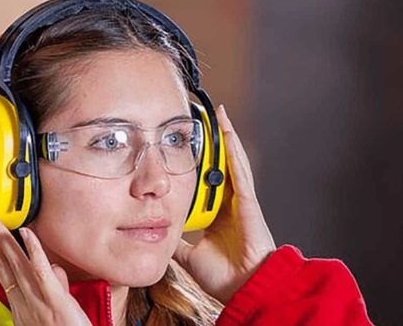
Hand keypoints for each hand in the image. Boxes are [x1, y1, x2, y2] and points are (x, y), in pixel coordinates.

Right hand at [0, 213, 90, 325]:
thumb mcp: (55, 306)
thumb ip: (53, 284)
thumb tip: (53, 267)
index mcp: (21, 301)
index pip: (0, 267)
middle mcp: (24, 299)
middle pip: (0, 262)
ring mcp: (38, 300)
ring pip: (16, 264)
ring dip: (2, 239)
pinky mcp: (56, 302)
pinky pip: (42, 273)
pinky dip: (34, 252)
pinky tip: (26, 233)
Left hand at [173, 105, 276, 303]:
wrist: (243, 289)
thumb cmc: (223, 276)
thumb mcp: (188, 253)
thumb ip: (176, 240)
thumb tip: (155, 232)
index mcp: (218, 214)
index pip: (205, 181)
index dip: (198, 163)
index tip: (186, 145)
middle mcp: (230, 203)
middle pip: (219, 166)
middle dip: (212, 142)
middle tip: (201, 118)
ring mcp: (241, 200)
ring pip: (232, 162)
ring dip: (225, 138)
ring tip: (218, 114)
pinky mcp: (248, 202)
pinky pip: (239, 171)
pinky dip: (233, 151)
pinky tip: (227, 133)